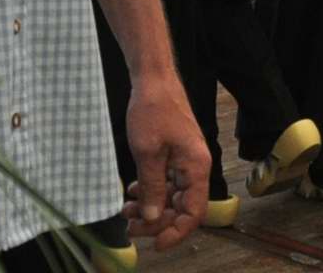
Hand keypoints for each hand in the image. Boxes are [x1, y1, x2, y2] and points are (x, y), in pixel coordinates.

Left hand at [119, 71, 207, 249]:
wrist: (153, 78)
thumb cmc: (152, 109)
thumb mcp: (147, 152)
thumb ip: (152, 188)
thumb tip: (154, 219)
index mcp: (196, 167)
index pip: (193, 212)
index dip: (176, 232)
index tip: (156, 244)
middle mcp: (195, 166)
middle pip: (181, 207)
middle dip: (157, 221)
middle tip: (131, 226)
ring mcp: (186, 159)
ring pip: (172, 195)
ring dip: (151, 206)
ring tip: (126, 211)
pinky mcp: (175, 153)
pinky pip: (167, 181)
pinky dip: (151, 189)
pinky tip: (133, 191)